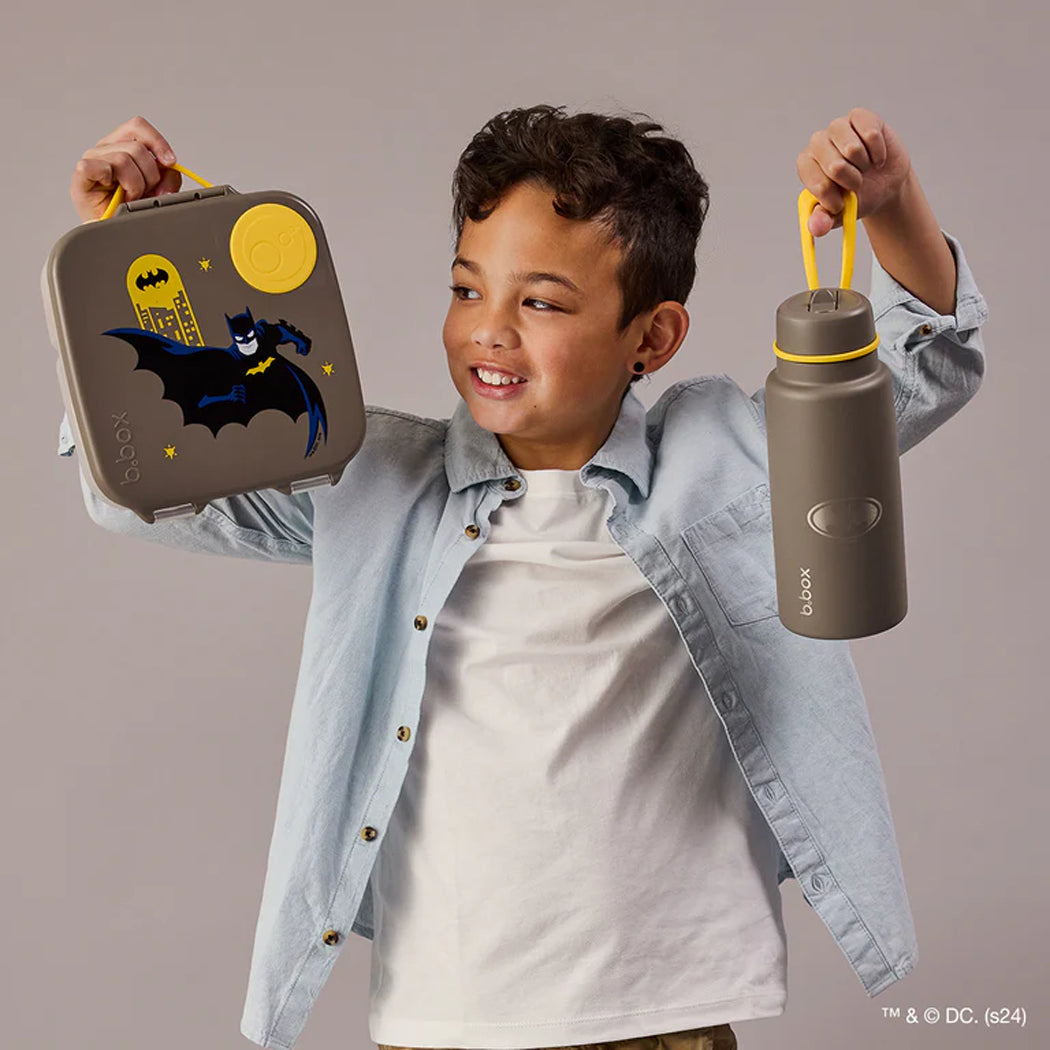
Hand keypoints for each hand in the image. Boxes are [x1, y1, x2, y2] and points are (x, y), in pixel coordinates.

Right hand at [70, 115, 181, 222]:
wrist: (119, 233)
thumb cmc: (135, 210)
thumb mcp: (160, 190)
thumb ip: (169, 176)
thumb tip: (170, 168)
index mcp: (124, 146)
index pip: (138, 126)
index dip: (157, 142)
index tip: (170, 162)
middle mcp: (107, 149)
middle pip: (137, 147)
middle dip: (149, 175)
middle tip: (144, 192)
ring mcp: (93, 160)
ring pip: (123, 159)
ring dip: (134, 184)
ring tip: (130, 197)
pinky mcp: (81, 175)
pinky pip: (96, 167)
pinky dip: (110, 180)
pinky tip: (115, 193)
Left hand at [796, 107, 912, 236]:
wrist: (884, 183)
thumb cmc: (857, 196)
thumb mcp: (840, 214)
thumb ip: (825, 220)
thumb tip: (817, 229)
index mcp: (806, 165)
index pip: (817, 183)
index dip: (833, 198)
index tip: (841, 204)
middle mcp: (817, 142)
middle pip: (835, 166)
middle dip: (852, 182)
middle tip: (856, 183)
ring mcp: (838, 126)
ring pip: (852, 149)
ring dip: (865, 166)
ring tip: (864, 167)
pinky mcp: (860, 116)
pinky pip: (871, 134)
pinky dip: (878, 152)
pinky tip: (876, 156)